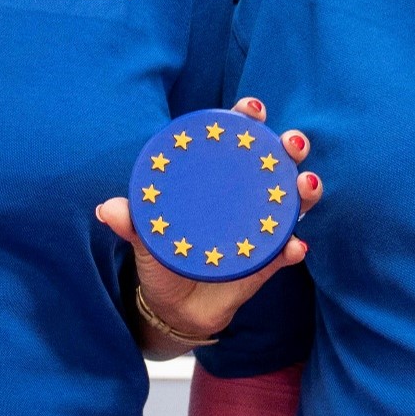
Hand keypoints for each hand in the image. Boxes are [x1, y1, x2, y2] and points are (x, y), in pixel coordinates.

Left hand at [93, 100, 323, 349]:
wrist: (173, 307)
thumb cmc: (162, 256)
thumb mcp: (144, 238)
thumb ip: (131, 222)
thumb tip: (108, 209)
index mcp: (217, 180)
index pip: (236, 140)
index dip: (247, 119)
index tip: (251, 108)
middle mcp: (247, 197)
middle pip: (277, 162)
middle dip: (291, 146)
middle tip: (291, 143)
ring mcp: (263, 228)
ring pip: (294, 201)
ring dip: (306, 190)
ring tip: (305, 185)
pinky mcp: (269, 262)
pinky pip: (288, 252)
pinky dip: (293, 248)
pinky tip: (294, 248)